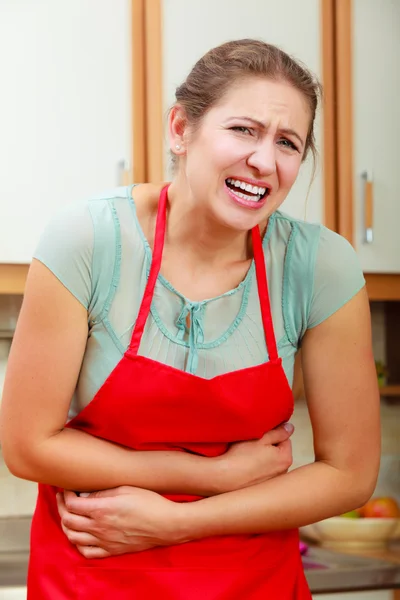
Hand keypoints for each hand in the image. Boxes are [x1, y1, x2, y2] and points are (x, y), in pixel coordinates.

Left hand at [57, 486, 186, 558]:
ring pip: (73, 538)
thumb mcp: (125, 489)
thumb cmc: (149, 502)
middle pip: (68, 520)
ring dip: (66, 525)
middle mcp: (99, 527)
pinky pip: (86, 552)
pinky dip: (78, 544)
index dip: (65, 495)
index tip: (67, 488)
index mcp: (102, 509)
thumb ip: (102, 492)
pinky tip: (80, 535)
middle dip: (61, 507)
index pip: (72, 504)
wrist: (166, 523)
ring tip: (68, 515)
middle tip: (63, 498)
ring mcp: (104, 541)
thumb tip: (84, 494)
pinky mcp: (111, 551)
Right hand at [215, 423, 293, 492]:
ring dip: (263, 458)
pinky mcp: (262, 488)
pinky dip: (257, 469)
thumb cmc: (241, 456)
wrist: (224, 478)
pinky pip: (263, 473)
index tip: (260, 434)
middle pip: (279, 451)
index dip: (272, 433)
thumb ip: (278, 431)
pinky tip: (246, 467)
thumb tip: (290, 427)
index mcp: (285, 458)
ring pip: (271, 462)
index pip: (285, 438)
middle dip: (269, 446)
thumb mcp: (260, 437)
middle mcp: (283, 472)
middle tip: (253, 444)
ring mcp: (273, 482)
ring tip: (248, 456)